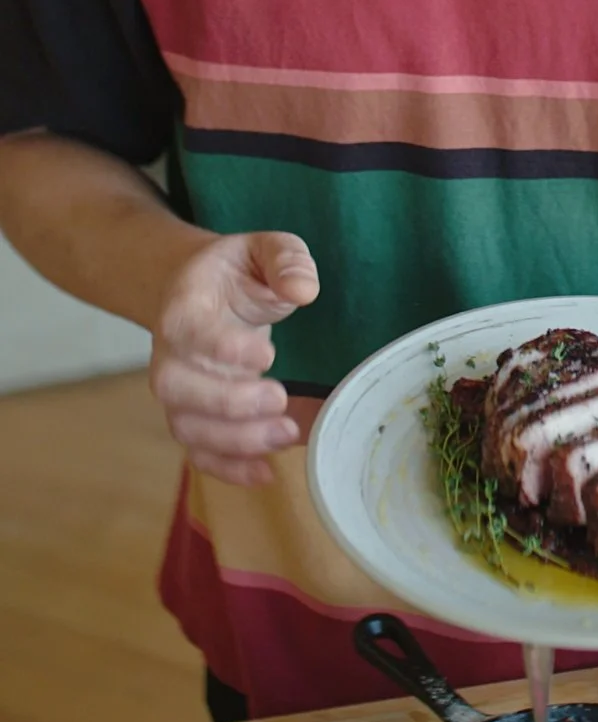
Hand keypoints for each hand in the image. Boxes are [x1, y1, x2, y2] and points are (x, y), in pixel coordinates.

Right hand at [149, 230, 319, 485]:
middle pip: (178, 388)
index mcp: (183, 308)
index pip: (190, 333)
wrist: (199, 292)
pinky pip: (198, 452)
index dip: (224, 349)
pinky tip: (266, 472)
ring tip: (286, 435)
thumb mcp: (264, 248)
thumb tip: (303, 290)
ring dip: (235, 441)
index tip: (268, 353)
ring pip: (187, 426)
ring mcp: (178, 391)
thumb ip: (285, 260)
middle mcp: (169, 354)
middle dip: (229, 402)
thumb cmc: (236, 273)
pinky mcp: (192, 417)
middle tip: (280, 398)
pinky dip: (228, 469)